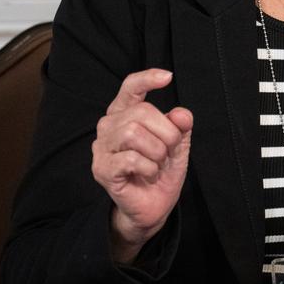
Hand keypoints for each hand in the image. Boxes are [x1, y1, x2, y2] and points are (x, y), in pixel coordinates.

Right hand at [90, 68, 192, 263]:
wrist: (153, 207)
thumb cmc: (160, 171)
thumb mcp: (177, 145)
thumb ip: (180, 126)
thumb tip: (182, 114)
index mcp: (125, 114)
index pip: (131, 88)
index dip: (147, 79)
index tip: (167, 77)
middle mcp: (109, 126)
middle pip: (140, 112)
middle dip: (166, 133)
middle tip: (170, 151)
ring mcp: (102, 147)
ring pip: (133, 133)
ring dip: (156, 151)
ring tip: (157, 163)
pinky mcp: (102, 169)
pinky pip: (130, 158)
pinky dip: (149, 167)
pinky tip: (149, 174)